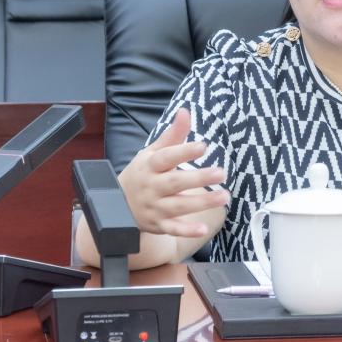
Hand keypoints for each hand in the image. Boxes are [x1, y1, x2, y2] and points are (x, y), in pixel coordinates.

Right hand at [117, 108, 228, 237]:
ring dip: (202, 203)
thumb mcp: (152, 152)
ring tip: (224, 196)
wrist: (117, 205)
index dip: (184, 152)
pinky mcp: (158, 225)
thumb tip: (186, 111)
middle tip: (221, 173)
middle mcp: (152, 187)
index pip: (167, 158)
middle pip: (175, 183)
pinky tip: (203, 229)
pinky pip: (172, 229)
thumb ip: (172, 135)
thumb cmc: (143, 173)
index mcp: (150, 166)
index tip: (203, 146)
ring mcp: (155, 207)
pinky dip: (186, 231)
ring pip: (178, 206)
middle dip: (198, 178)